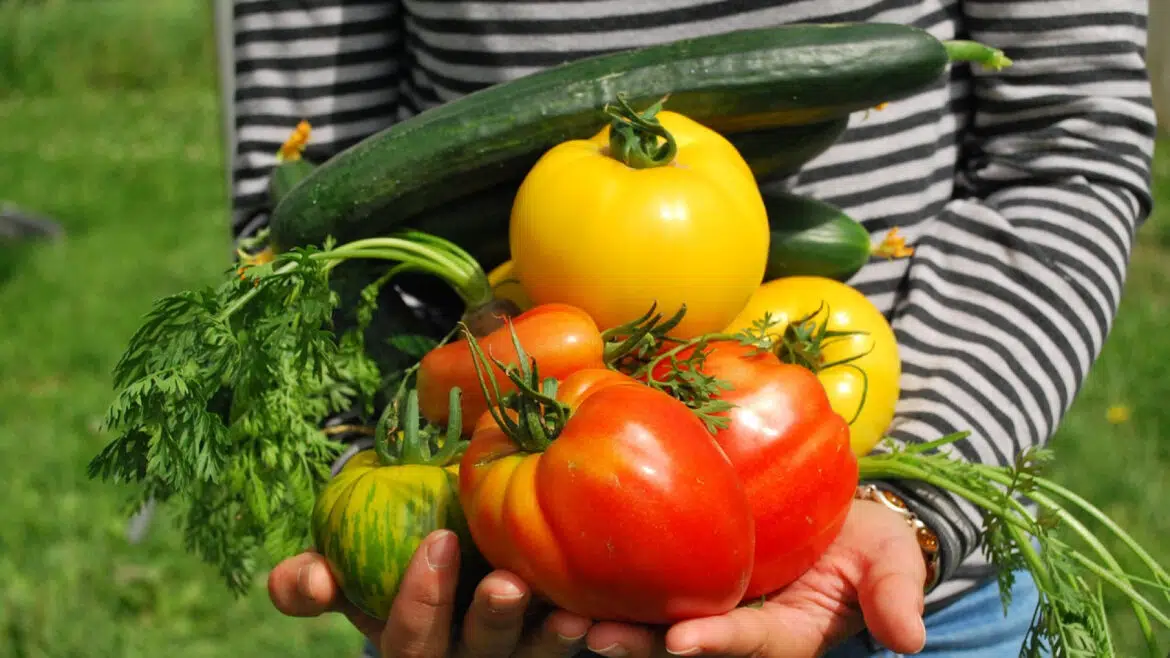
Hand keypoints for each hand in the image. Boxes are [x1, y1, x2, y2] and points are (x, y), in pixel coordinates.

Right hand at [268, 529, 593, 657]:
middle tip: (507, 583)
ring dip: (551, 639)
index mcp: (413, 646)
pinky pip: (576, 649)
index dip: (420, 600)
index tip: (437, 540)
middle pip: (477, 656)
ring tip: (572, 612)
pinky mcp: (550, 646)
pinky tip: (607, 609)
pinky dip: (595, 634)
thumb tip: (309, 581)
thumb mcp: (349, 577)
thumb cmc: (393, 568)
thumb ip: (312, 581)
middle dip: (490, 623)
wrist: (448, 561)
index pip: (410, 640)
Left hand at [571, 500, 928, 657]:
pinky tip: (551, 566)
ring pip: (644, 617)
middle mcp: (730, 625)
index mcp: (781, 632)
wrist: (832, 514)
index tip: (682, 643)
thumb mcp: (889, 561)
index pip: (748, 643)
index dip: (716, 644)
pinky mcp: (674, 568)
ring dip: (601, 619)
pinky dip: (596, 577)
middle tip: (589, 638)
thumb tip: (911, 640)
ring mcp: (699, 599)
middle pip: (678, 643)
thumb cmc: (863, 539)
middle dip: (635, 645)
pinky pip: (635, 576)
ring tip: (556, 614)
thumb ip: (893, 594)